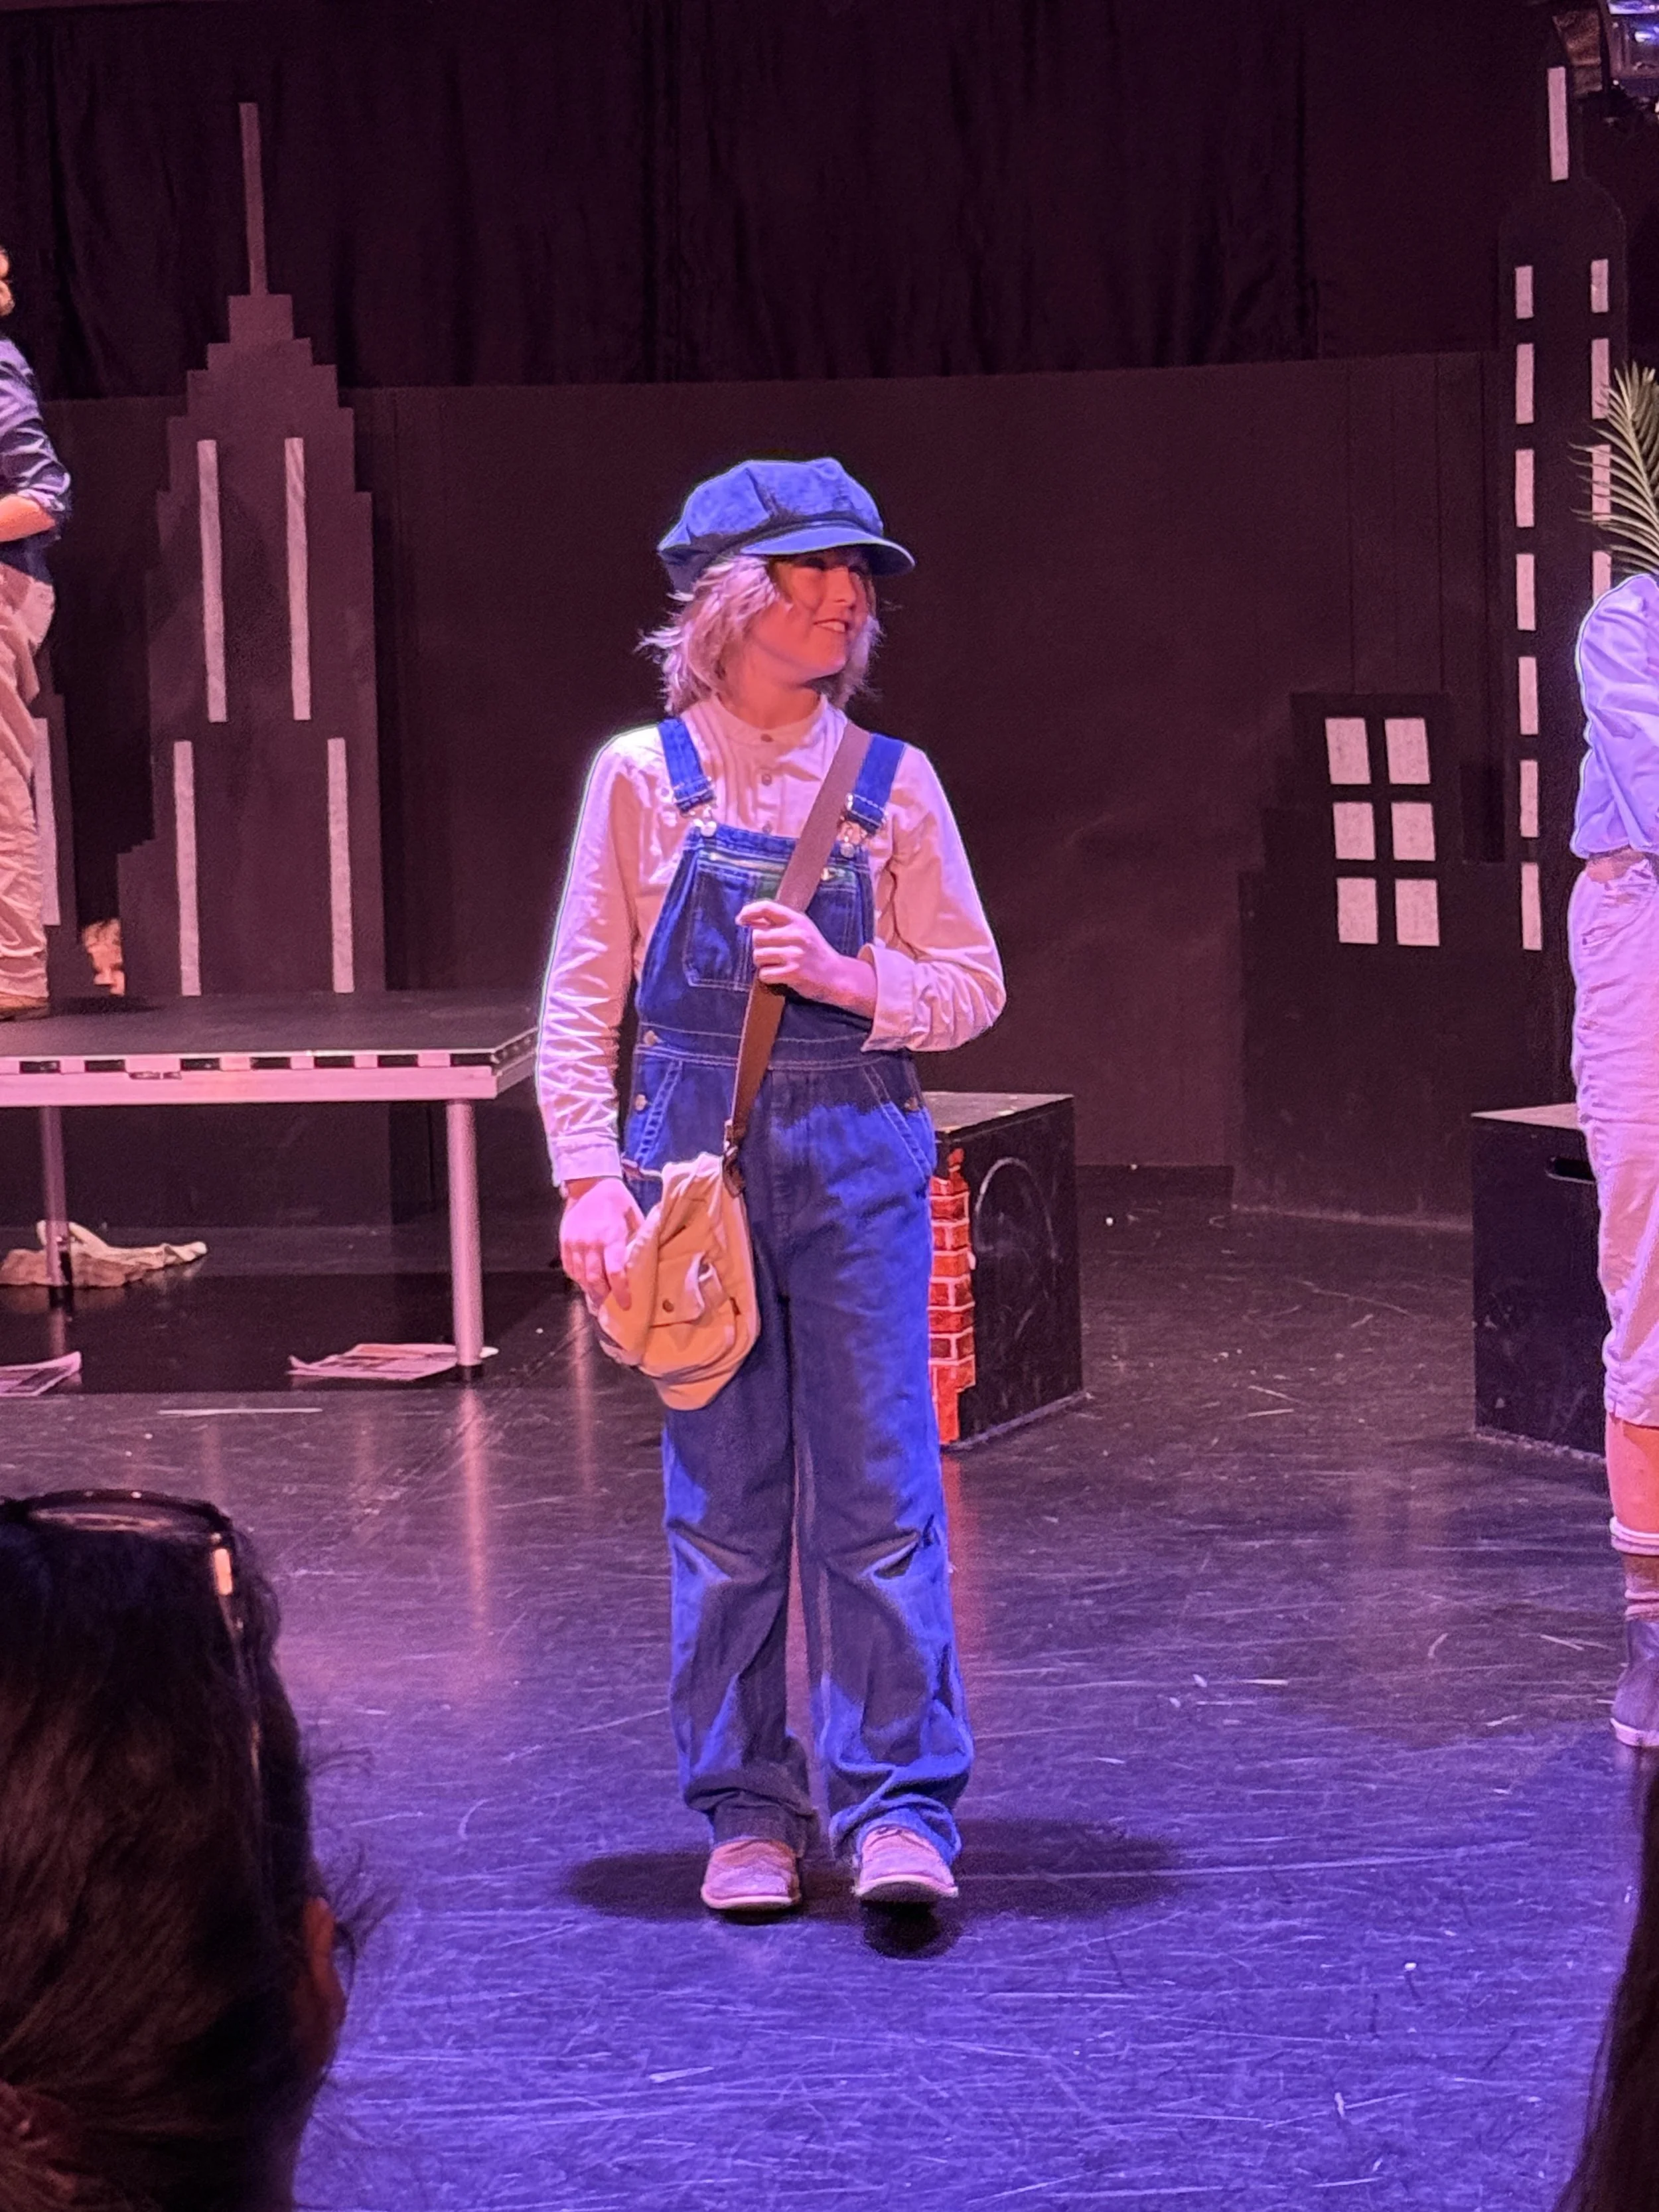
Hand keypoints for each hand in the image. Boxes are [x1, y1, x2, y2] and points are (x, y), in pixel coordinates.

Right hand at [560, 1176, 643, 1311]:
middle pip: (595, 1279)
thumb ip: (640, 1238)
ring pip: (581, 1276)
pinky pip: (570, 1268)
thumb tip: (652, 1258)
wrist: (588, 1185)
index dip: (621, 1291)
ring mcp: (575, 1244)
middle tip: (612, 1307)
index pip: (615, 1272)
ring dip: (590, 1291)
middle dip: (604, 1296)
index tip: (626, 1304)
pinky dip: (578, 1279)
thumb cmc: (616, 1200)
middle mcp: (591, 1243)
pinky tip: (586, 1284)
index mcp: (611, 1236)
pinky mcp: (564, 1243)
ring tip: (600, 1300)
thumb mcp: (633, 1215)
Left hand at [738, 900, 876, 1016]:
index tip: (740, 920)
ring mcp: (795, 954)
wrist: (837, 976)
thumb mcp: (802, 929)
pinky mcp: (793, 973)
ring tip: (778, 965)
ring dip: (763, 964)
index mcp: (798, 920)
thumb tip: (748, 919)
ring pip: (758, 956)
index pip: (767, 907)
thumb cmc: (815, 952)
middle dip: (759, 947)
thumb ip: (778, 922)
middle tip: (773, 954)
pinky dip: (768, 977)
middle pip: (757, 937)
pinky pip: (765, 974)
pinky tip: (781, 976)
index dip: (749, 912)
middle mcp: (797, 934)